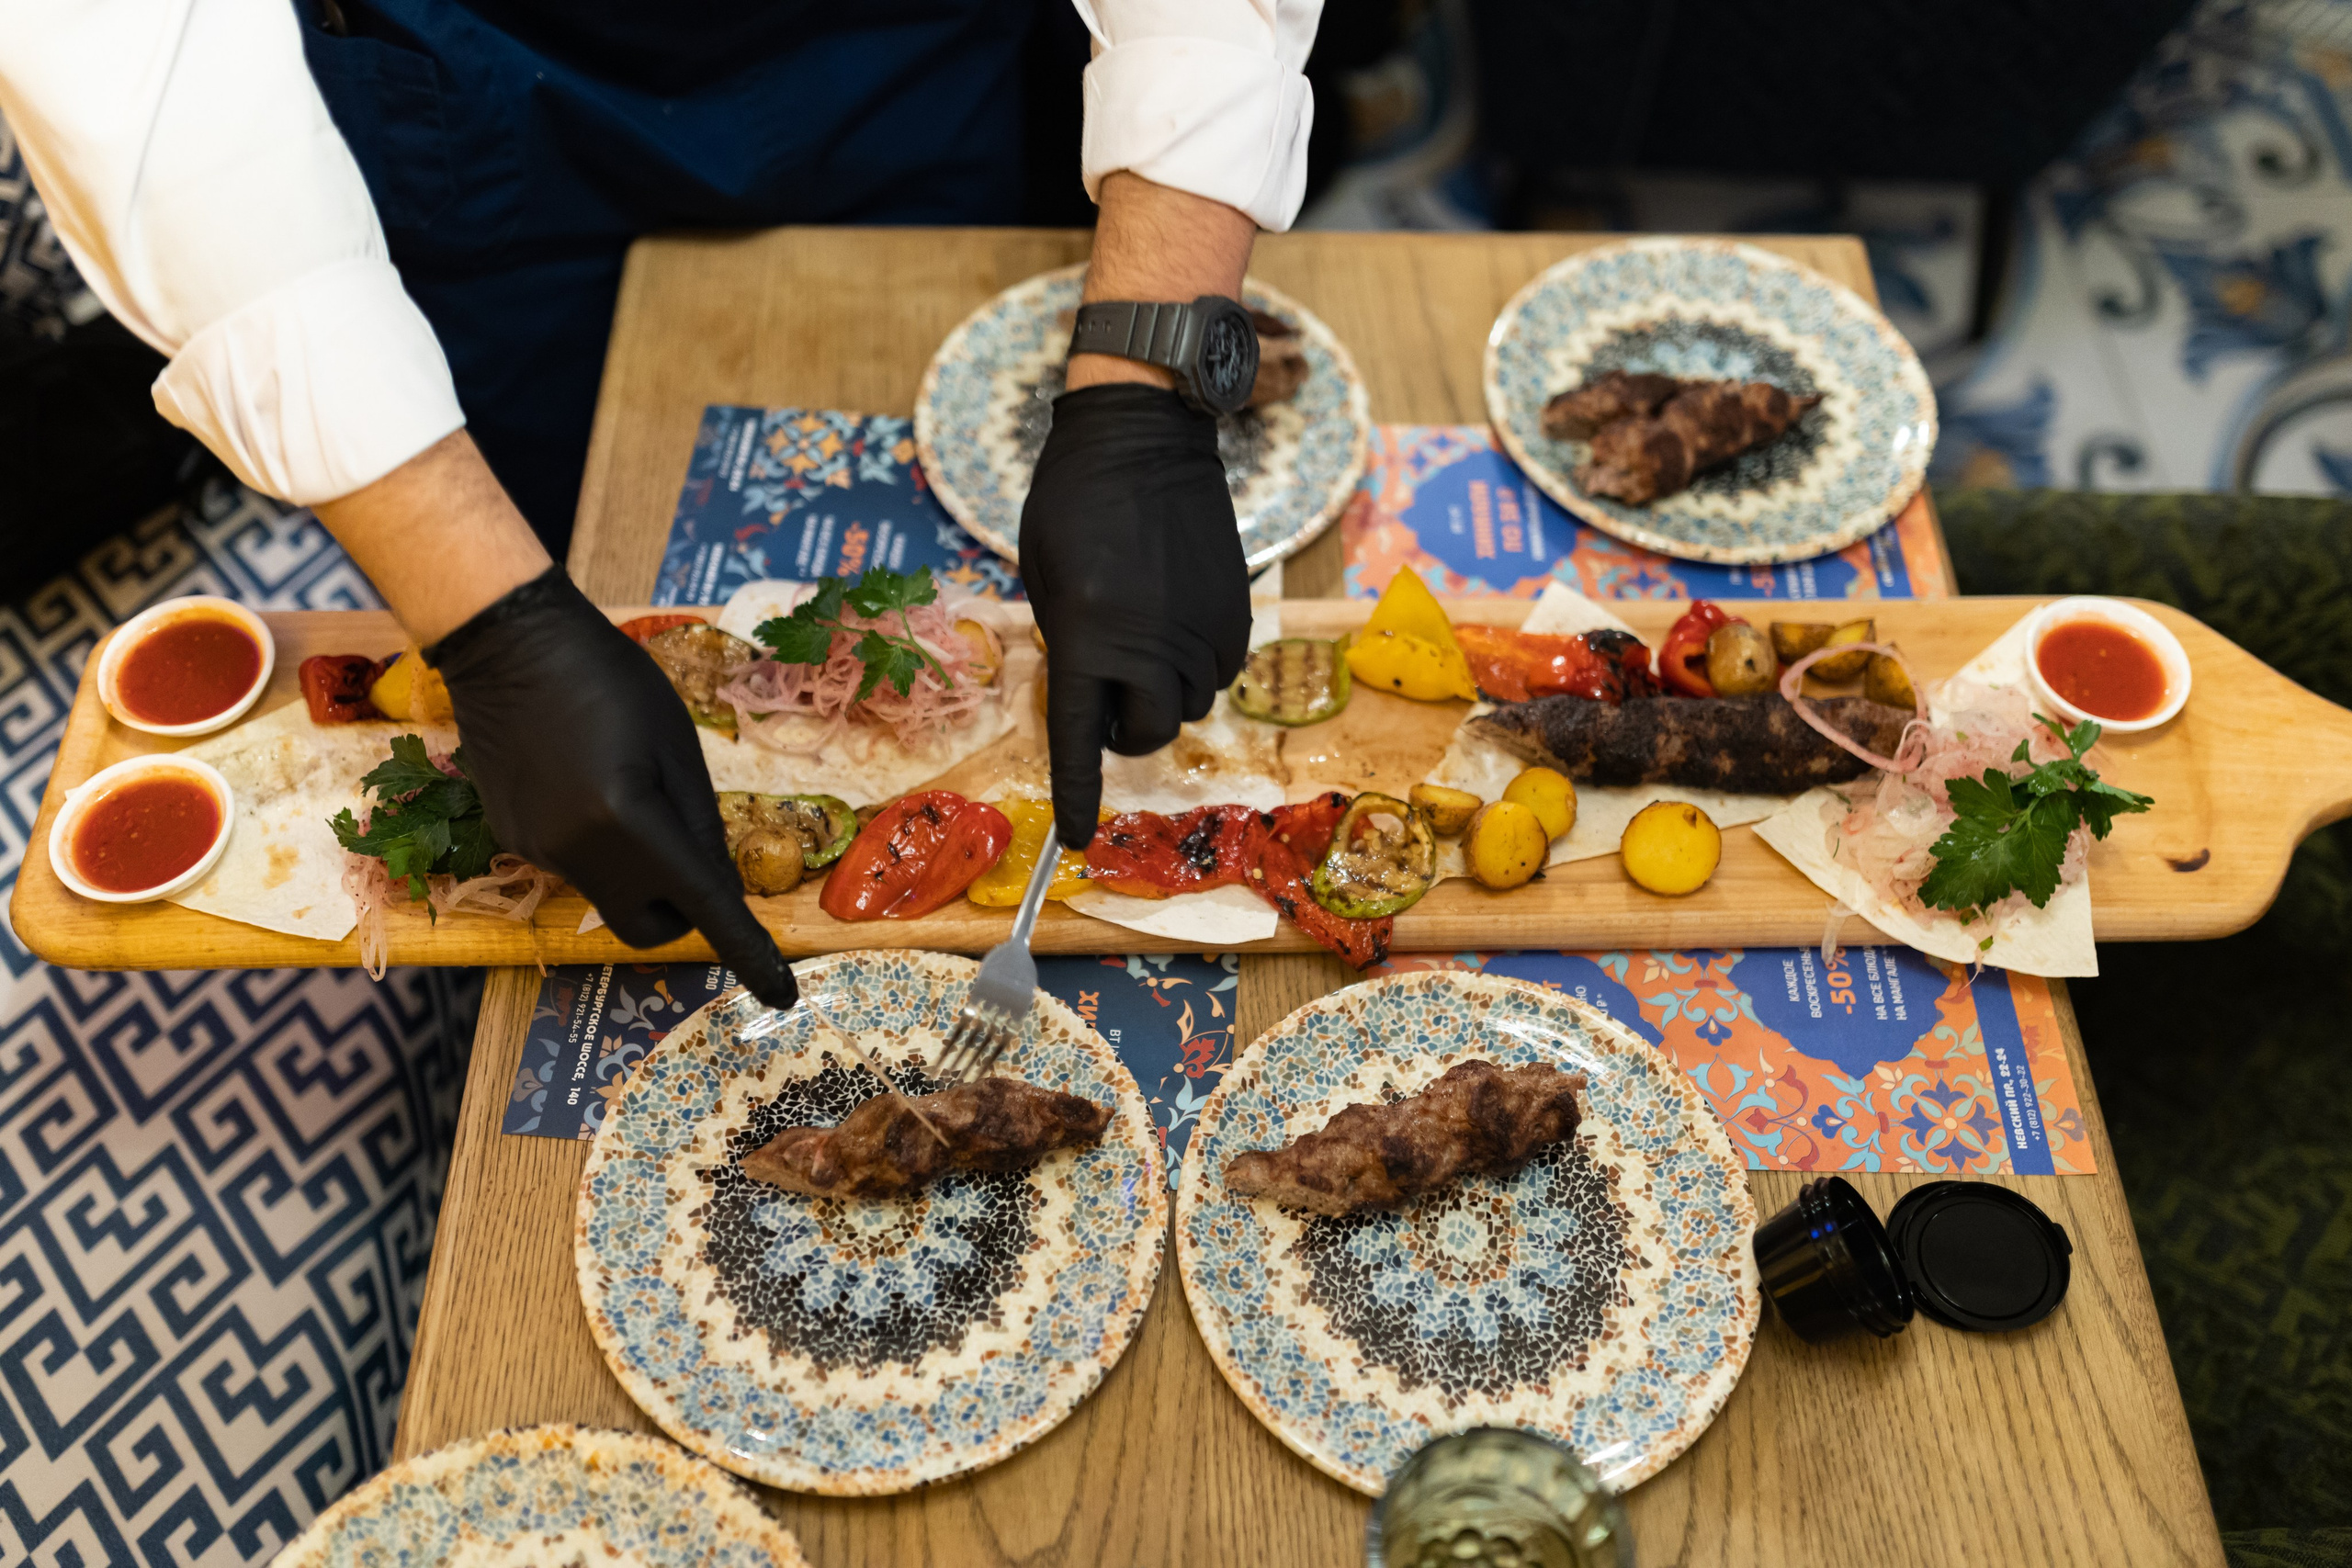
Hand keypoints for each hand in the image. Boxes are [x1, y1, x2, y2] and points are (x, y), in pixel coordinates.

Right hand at [426, 567, 798, 1009]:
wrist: (508, 644)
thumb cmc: (610, 678)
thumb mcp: (677, 745)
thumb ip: (700, 825)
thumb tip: (717, 889)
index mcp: (631, 820)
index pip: (704, 907)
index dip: (747, 953)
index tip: (780, 994)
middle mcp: (578, 851)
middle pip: (650, 926)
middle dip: (680, 909)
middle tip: (685, 849)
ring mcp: (538, 852)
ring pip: (612, 896)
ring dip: (637, 870)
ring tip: (625, 787)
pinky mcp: (513, 841)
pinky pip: (576, 867)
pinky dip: (598, 847)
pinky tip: (584, 783)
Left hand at [1019, 384, 1250, 847]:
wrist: (1142, 437)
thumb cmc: (1073, 502)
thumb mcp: (1048, 581)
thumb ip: (1070, 644)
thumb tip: (1098, 696)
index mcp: (1089, 636)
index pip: (1083, 740)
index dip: (1079, 794)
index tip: (1077, 837)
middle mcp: (1152, 643)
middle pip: (1151, 730)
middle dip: (1129, 728)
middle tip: (1111, 698)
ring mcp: (1201, 628)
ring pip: (1190, 702)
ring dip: (1164, 691)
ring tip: (1144, 639)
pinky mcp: (1236, 610)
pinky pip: (1221, 670)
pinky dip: (1198, 663)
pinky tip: (1177, 619)